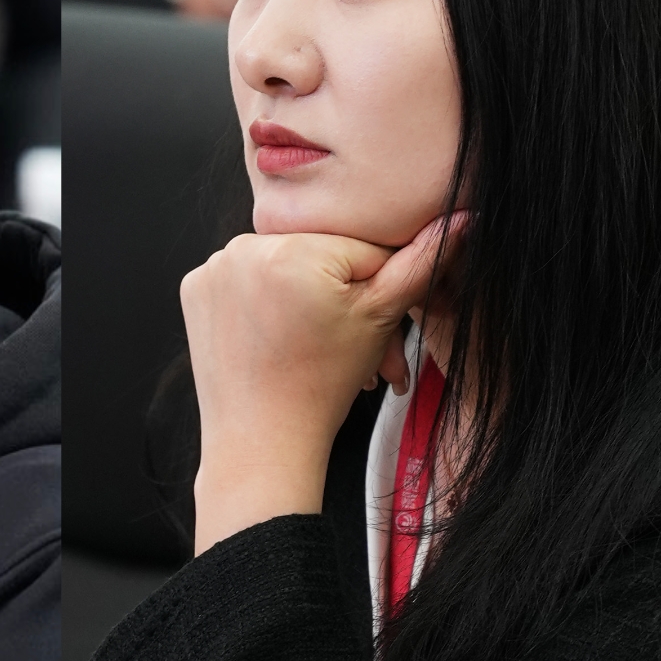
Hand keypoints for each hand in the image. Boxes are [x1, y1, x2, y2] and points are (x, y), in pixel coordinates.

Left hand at [183, 213, 462, 547]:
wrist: (261, 442)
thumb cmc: (319, 389)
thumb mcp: (380, 320)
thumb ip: (423, 263)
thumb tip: (465, 218)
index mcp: (294, 249)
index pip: (361, 247)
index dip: (378, 287)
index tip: (371, 324)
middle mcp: (245, 247)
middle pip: (320, 253)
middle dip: (339, 292)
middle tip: (346, 339)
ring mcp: (214, 267)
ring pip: (285, 262)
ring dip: (302, 292)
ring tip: (312, 338)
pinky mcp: (194, 286)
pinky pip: (246, 277)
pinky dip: (262, 299)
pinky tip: (274, 333)